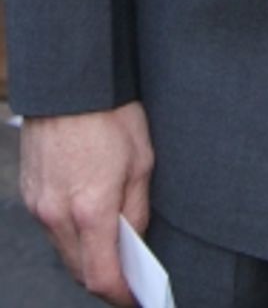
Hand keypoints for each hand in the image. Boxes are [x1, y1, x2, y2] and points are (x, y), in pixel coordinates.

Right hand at [20, 101, 154, 305]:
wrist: (70, 80)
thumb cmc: (111, 113)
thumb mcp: (141, 159)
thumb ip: (136, 208)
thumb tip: (134, 239)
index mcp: (90, 209)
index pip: (101, 277)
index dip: (120, 294)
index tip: (136, 298)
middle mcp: (57, 214)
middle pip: (79, 269)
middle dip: (104, 278)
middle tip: (129, 274)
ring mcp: (38, 204)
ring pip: (63, 249)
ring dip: (86, 254)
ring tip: (112, 243)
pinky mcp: (28, 191)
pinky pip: (50, 226)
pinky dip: (70, 231)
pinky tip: (89, 217)